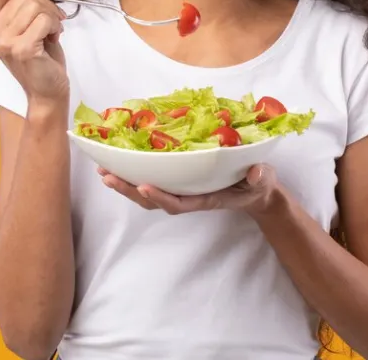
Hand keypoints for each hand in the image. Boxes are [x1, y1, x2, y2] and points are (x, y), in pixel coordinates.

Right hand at [0, 0, 68, 103]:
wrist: (46, 89)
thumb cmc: (39, 56)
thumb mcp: (25, 23)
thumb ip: (14, 0)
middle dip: (45, 4)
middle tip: (52, 21)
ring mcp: (5, 41)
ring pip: (35, 5)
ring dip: (51, 16)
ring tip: (51, 31)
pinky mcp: (21, 49)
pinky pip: (44, 20)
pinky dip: (55, 26)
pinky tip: (53, 38)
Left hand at [97, 164, 279, 215]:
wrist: (255, 191)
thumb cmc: (257, 184)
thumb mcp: (263, 180)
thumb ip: (260, 177)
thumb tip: (256, 172)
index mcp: (206, 199)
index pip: (179, 203)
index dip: (161, 197)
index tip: (145, 186)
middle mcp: (189, 196)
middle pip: (154, 200)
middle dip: (130, 190)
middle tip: (108, 177)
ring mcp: (182, 190)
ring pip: (148, 193)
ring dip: (125, 183)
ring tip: (104, 172)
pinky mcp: (179, 182)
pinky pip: (153, 181)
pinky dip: (134, 174)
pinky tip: (119, 165)